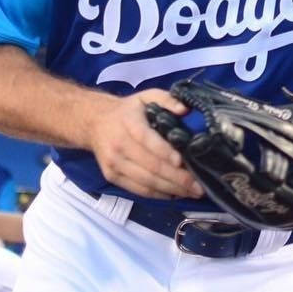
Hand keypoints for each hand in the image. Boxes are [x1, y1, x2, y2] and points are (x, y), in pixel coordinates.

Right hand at [86, 89, 202, 200]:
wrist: (94, 123)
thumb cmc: (127, 111)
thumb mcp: (145, 96)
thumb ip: (167, 99)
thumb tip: (185, 110)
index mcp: (128, 123)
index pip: (146, 139)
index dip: (164, 152)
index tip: (182, 161)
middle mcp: (119, 145)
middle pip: (150, 166)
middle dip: (176, 178)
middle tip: (198, 186)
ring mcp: (114, 164)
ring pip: (146, 182)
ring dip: (171, 189)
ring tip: (191, 192)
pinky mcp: (112, 176)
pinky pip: (138, 190)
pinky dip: (158, 195)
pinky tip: (174, 194)